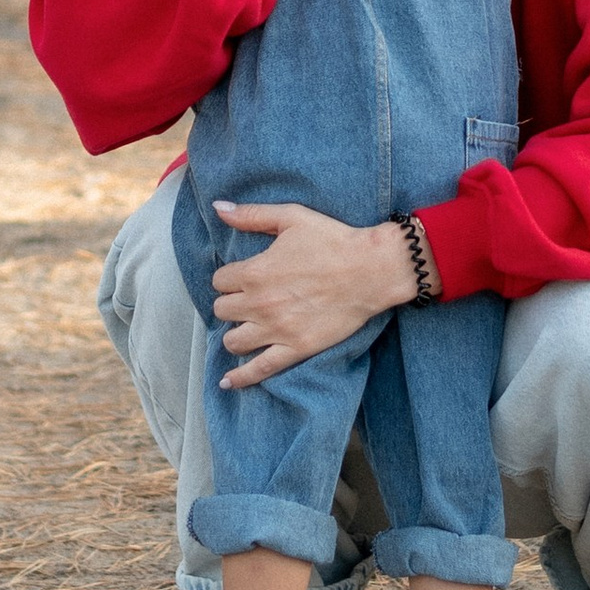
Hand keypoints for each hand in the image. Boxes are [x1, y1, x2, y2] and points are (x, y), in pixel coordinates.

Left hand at [209, 201, 417, 386]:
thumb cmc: (333, 240)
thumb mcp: (291, 218)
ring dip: (236, 333)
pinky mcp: (295, 349)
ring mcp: (276, 330)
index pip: (219, 281)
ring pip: (233, 341)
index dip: (230, 277)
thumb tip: (217, 208)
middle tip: (248, 299)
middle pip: (222, 310)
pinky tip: (228, 382)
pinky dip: (240, 377)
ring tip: (247, 327)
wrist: (371, 269)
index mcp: (255, 272)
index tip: (243, 276)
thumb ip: (251, 215)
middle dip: (232, 303)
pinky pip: (259, 370)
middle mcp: (259, 303)